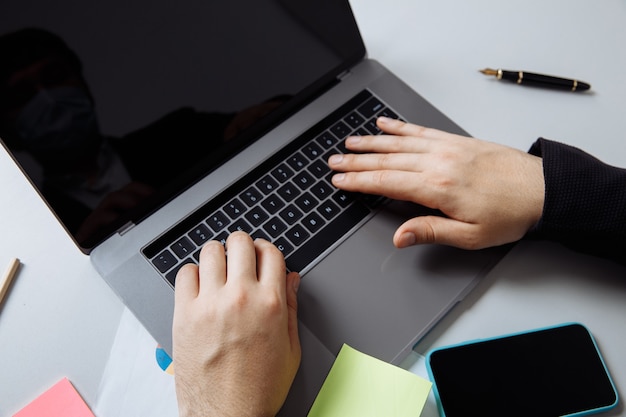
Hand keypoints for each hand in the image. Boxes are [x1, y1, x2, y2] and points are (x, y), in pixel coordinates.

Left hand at [173, 232, 300, 416]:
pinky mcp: (184, 314)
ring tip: (219, 270)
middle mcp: (240, 298)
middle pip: (240, 242)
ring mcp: (209, 304)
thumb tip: (291, 278)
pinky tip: (201, 287)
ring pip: (210, 250)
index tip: (262, 255)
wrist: (227, 415)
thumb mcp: (290, 348)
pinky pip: (185, 273)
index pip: (270, 252)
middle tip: (240, 258)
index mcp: (270, 304)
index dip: (267, 249)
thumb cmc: (259, 388)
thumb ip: (291, 306)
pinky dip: (193, 274)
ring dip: (218, 256)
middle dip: (243, 246)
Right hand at [329, 117, 544, 249]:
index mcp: (437, 188)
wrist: (543, 190)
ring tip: (349, 143)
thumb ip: (430, 232)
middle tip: (333, 162)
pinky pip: (421, 131)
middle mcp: (438, 163)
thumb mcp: (469, 236)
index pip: (386, 182)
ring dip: (371, 143)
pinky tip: (385, 125)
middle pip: (386, 160)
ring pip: (399, 143)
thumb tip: (399, 237)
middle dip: (356, 161)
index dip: (358, 182)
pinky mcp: (457, 141)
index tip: (339, 181)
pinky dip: (401, 128)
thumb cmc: (509, 215)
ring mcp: (447, 148)